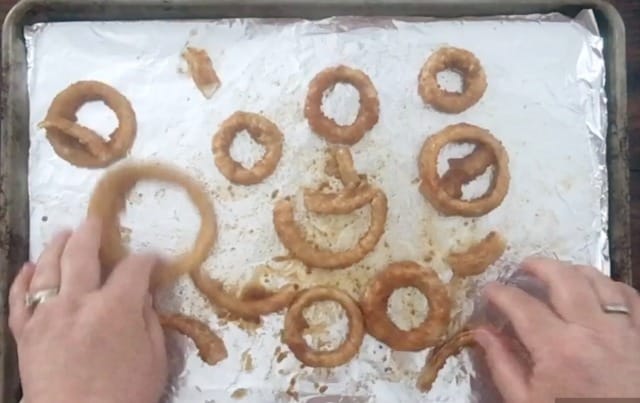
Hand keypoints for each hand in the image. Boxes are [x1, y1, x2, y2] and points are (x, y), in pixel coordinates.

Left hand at [9, 218, 167, 402]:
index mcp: (116, 308)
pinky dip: (23, 280)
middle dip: (91, 232)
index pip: (134, 268)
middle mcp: (79, 302)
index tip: (151, 259)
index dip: (146, 259)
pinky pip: (19, 299)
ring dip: (56, 246)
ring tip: (62, 233)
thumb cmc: (124, 396)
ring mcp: (47, 315)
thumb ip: (149, 322)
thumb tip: (143, 298)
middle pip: (82, 254)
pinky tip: (29, 268)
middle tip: (95, 220)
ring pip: (48, 268)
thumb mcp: (154, 360)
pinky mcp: (25, 333)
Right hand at [475, 258, 639, 402]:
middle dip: (537, 266)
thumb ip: (503, 364)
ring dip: (572, 271)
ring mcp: (624, 330)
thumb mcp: (527, 402)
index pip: (521, 304)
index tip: (488, 290)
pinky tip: (596, 291)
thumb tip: (481, 333)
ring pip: (598, 280)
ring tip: (557, 274)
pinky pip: (629, 296)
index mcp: (558, 349)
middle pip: (563, 278)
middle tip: (522, 268)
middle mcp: (592, 330)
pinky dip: (609, 286)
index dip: (500, 292)